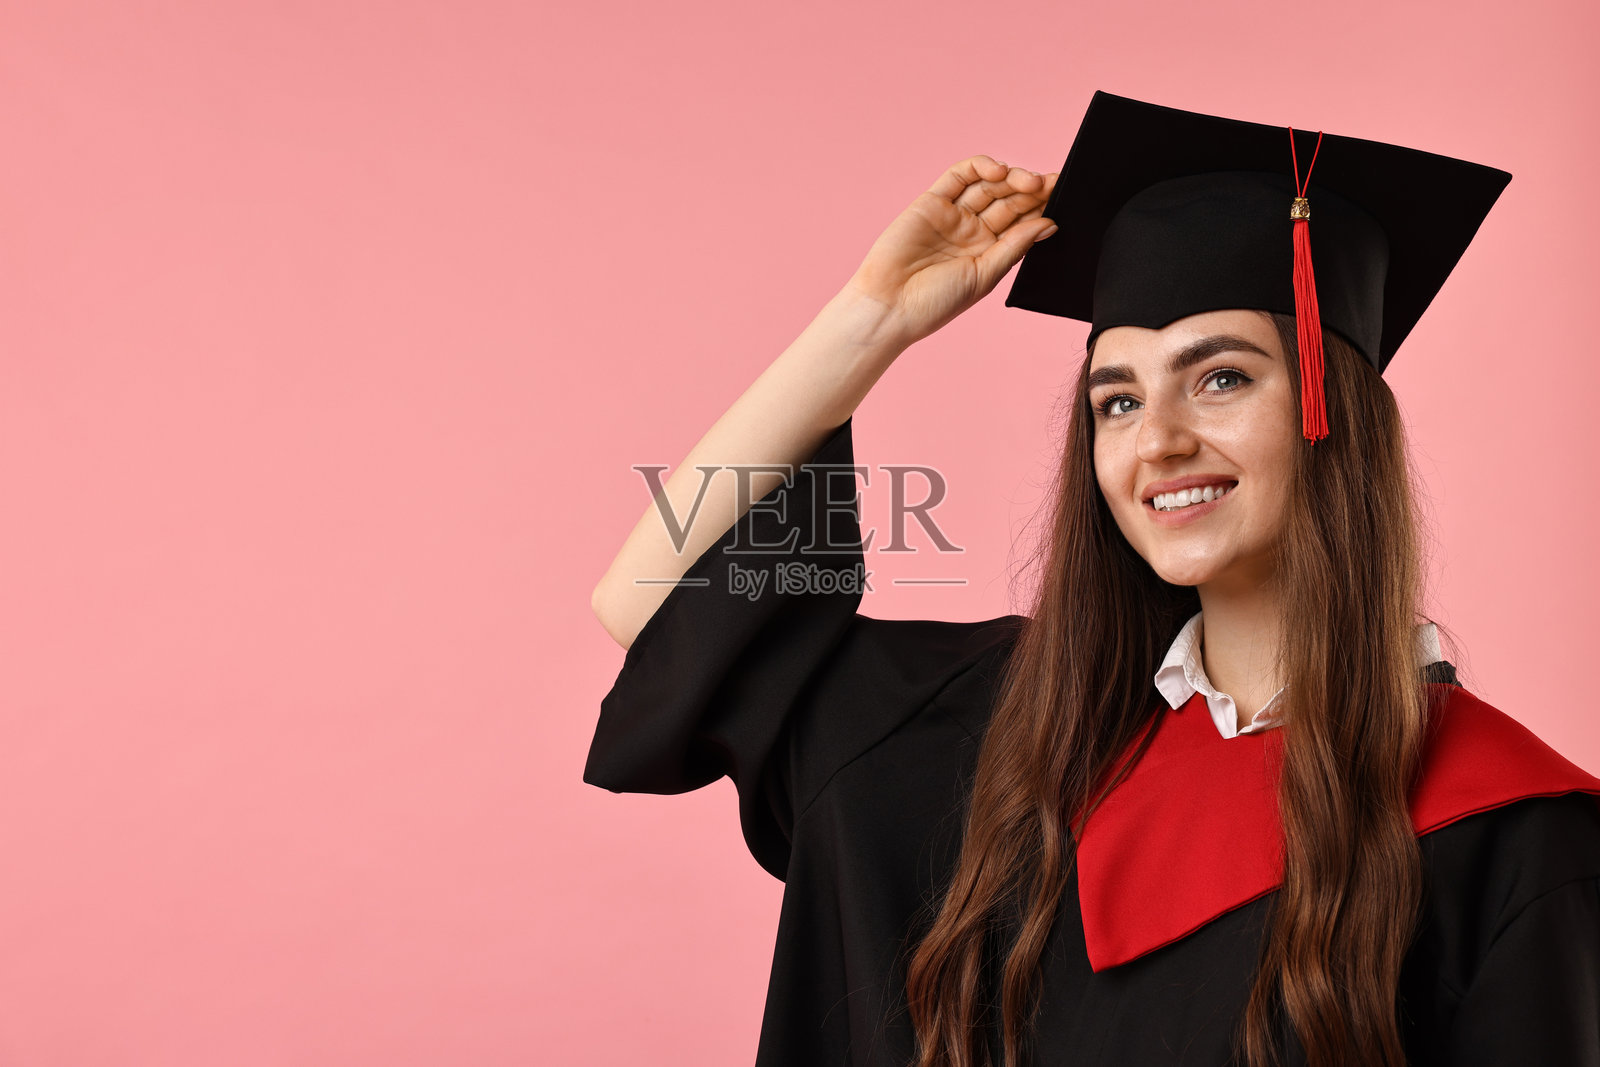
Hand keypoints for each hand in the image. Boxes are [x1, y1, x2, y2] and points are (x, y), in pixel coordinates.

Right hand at [842, 155, 1057, 347]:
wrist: (891, 306)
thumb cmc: (935, 302)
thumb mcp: (985, 276)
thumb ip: (1015, 247)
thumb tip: (1050, 223)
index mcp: (988, 252)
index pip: (1021, 222)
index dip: (1042, 208)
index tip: (1064, 198)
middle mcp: (972, 230)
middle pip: (1008, 200)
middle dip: (1032, 191)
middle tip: (1053, 184)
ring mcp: (952, 214)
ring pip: (988, 185)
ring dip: (1013, 178)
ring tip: (1032, 182)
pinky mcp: (932, 201)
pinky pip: (960, 175)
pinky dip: (981, 167)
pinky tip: (1000, 171)